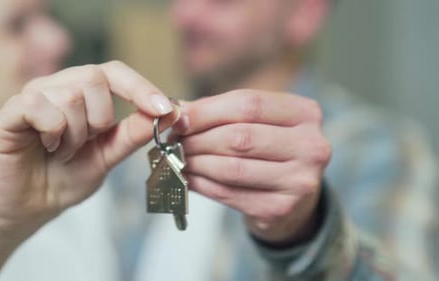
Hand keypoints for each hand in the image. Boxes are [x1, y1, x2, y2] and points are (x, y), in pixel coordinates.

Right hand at [0, 61, 178, 239]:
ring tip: (64, 152)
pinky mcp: (7, 114)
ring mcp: (29, 97)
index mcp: (81, 93)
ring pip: (69, 95)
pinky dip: (53, 132)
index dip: (140, 87)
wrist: (31, 209)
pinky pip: (37, 106)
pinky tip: (48, 147)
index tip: (165, 109)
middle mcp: (55, 87)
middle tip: (87, 143)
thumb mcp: (108, 156)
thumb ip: (133, 134)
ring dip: (75, 134)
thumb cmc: (67, 178)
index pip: (114, 72)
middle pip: (93, 77)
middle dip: (100, 119)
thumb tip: (170, 113)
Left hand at [173, 90, 330, 244]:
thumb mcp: (257, 122)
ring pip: (231, 168)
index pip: (249, 104)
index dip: (207, 110)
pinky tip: (187, 177)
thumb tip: (176, 112)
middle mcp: (312, 146)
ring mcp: (299, 181)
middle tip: (173, 140)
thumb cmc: (270, 150)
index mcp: (306, 114)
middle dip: (198, 138)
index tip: (178, 117)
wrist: (294, 197)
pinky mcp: (280, 208)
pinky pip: (228, 194)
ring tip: (176, 157)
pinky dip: (201, 184)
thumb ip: (221, 112)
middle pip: (240, 137)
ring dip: (195, 162)